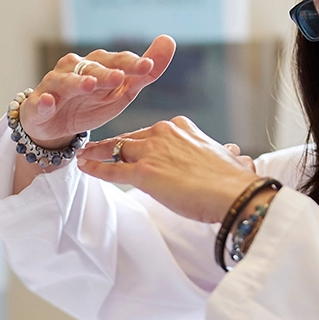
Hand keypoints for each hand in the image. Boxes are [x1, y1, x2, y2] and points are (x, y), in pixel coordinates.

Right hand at [20, 37, 176, 148]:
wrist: (55, 126)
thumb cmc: (90, 104)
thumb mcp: (122, 92)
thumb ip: (145, 72)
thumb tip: (169, 40)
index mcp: (98, 64)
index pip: (118, 61)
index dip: (132, 64)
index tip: (149, 67)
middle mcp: (75, 69)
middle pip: (92, 69)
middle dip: (106, 73)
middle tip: (120, 78)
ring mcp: (54, 85)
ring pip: (66, 81)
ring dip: (77, 83)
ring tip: (89, 85)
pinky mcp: (37, 104)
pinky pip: (39, 101)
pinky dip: (43, 101)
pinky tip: (48, 102)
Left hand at [77, 116, 258, 221]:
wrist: (235, 193)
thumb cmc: (233, 180)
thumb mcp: (227, 157)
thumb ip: (222, 153)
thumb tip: (233, 153)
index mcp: (181, 126)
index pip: (151, 133)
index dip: (139, 143)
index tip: (130, 147)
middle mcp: (164, 133)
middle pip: (130, 139)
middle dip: (112, 145)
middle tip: (94, 148)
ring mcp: (151, 151)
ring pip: (116, 149)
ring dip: (97, 152)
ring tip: (84, 155)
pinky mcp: (143, 173)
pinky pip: (111, 169)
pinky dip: (94, 168)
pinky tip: (83, 167)